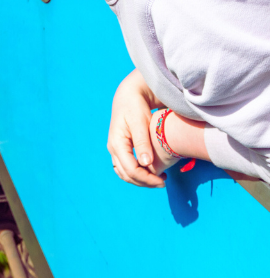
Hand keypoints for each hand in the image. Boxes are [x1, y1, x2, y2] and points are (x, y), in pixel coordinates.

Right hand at [108, 69, 165, 187]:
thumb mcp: (140, 122)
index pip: (130, 169)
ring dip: (140, 180)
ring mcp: (115, 149)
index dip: (147, 179)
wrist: (128, 95)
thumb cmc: (135, 106)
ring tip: (158, 178)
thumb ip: (142, 143)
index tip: (164, 181)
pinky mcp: (120, 148)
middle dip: (145, 182)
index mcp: (117, 143)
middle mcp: (113, 148)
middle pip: (126, 174)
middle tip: (164, 182)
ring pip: (125, 173)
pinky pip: (125, 167)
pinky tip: (150, 171)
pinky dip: (137, 174)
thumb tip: (146, 164)